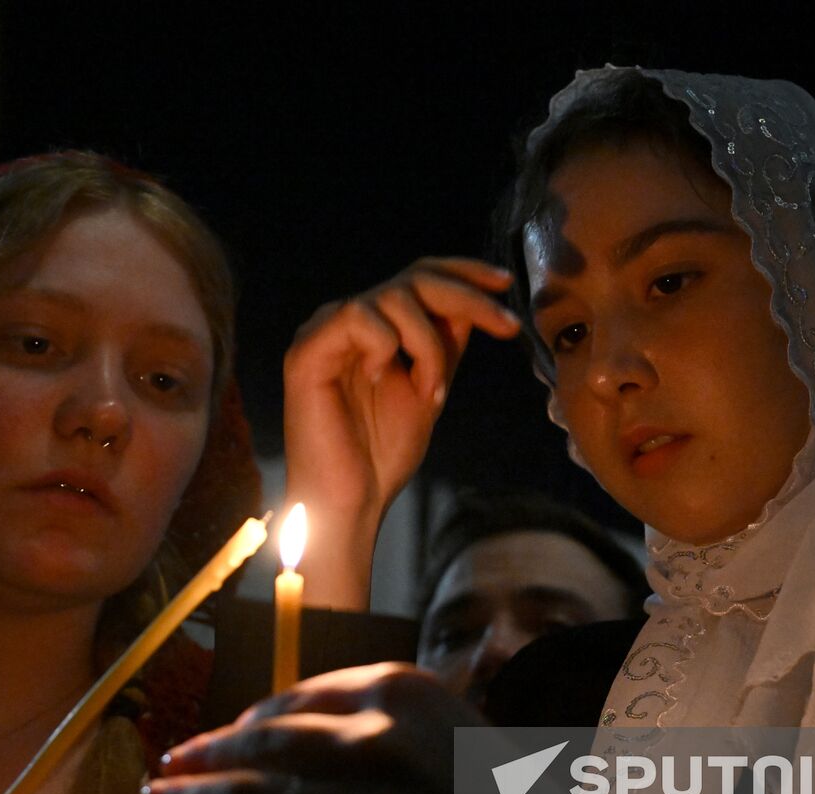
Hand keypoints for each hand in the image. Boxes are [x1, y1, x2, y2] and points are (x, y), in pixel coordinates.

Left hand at [142, 664, 719, 793]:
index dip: (247, 718)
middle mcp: (379, 741)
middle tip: (169, 764)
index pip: (299, 698)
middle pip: (265, 742)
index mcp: (406, 694)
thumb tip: (301, 742)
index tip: (219, 732)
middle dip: (208, 755)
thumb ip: (386, 730)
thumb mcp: (457, 742)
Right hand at [283, 258, 518, 608]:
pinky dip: (386, 346)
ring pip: (393, 297)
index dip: (462, 272)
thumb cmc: (382, 453)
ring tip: (431, 392)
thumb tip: (475, 303)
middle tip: (507, 326)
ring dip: (428, 344)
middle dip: (467, 298)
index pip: (418, 278)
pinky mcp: (307, 351)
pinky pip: (358, 317)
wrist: (352, 501)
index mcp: (373, 327)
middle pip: (413, 279)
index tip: (505, 284)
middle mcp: (347, 321)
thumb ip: (445, 344)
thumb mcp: (430, 387)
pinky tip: (382, 378)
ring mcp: (324, 333)